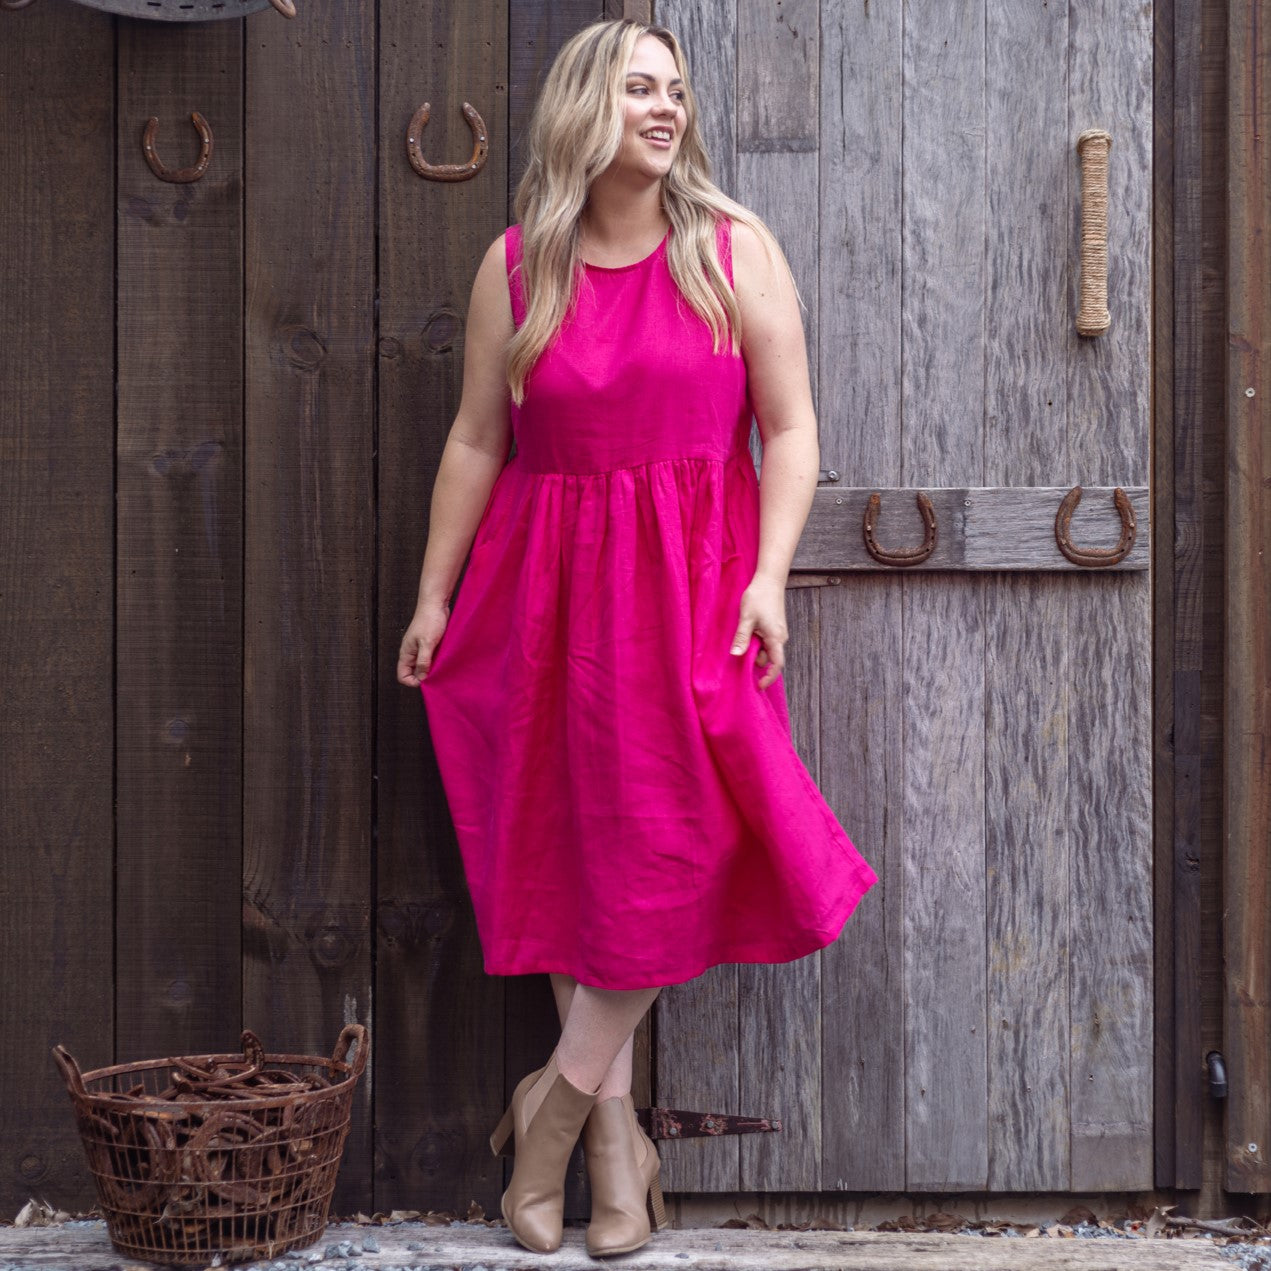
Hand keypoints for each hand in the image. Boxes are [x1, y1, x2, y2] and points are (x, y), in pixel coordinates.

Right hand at [397, 601, 449, 687]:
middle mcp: (411, 652)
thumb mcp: (427, 643)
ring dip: (432, 669)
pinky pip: (431, 658)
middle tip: (437, 676)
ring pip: (423, 665)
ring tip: (442, 667)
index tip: (426, 681)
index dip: (413, 681)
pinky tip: (445, 660)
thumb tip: (422, 678)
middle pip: (413, 672)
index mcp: (406, 653)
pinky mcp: (429, 644)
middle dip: (424, 677)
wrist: (436, 604)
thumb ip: (423, 662)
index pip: (402, 675)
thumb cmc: (429, 620)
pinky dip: (437, 661)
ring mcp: (420, 648)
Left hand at [730, 574, 787, 689]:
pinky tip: (746, 636)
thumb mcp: (747, 618)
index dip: (769, 677)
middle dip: (755, 661)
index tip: (758, 685)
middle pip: (769, 658)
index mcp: (776, 638)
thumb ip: (742, 638)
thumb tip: (736, 655)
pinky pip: (766, 642)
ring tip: (741, 641)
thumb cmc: (759, 597)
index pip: (777, 664)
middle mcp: (780, 638)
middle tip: (738, 657)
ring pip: (766, 650)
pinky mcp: (774, 628)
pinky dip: (756, 644)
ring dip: (754, 650)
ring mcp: (777, 633)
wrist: (769, 580)